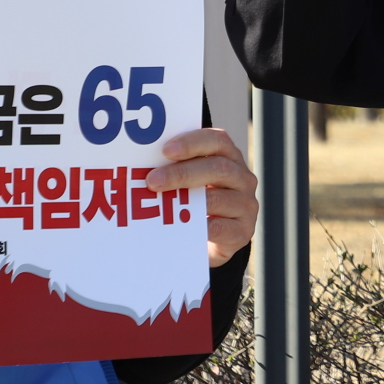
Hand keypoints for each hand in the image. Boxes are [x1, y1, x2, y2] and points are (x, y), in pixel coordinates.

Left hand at [144, 128, 260, 269]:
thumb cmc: (194, 205)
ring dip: (186, 199)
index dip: (193, 142)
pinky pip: (220, 227)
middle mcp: (242, 178)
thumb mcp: (188, 183)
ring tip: (159, 203)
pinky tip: (179, 225)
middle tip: (152, 180)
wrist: (210, 242)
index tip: (166, 149)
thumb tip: (138, 165)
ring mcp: (245, 205)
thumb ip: (175, 170)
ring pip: (218, 198)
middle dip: (182, 173)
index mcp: (229, 158)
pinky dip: (198, 225)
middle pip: (217, 167)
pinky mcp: (242, 231)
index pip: (218, 140)